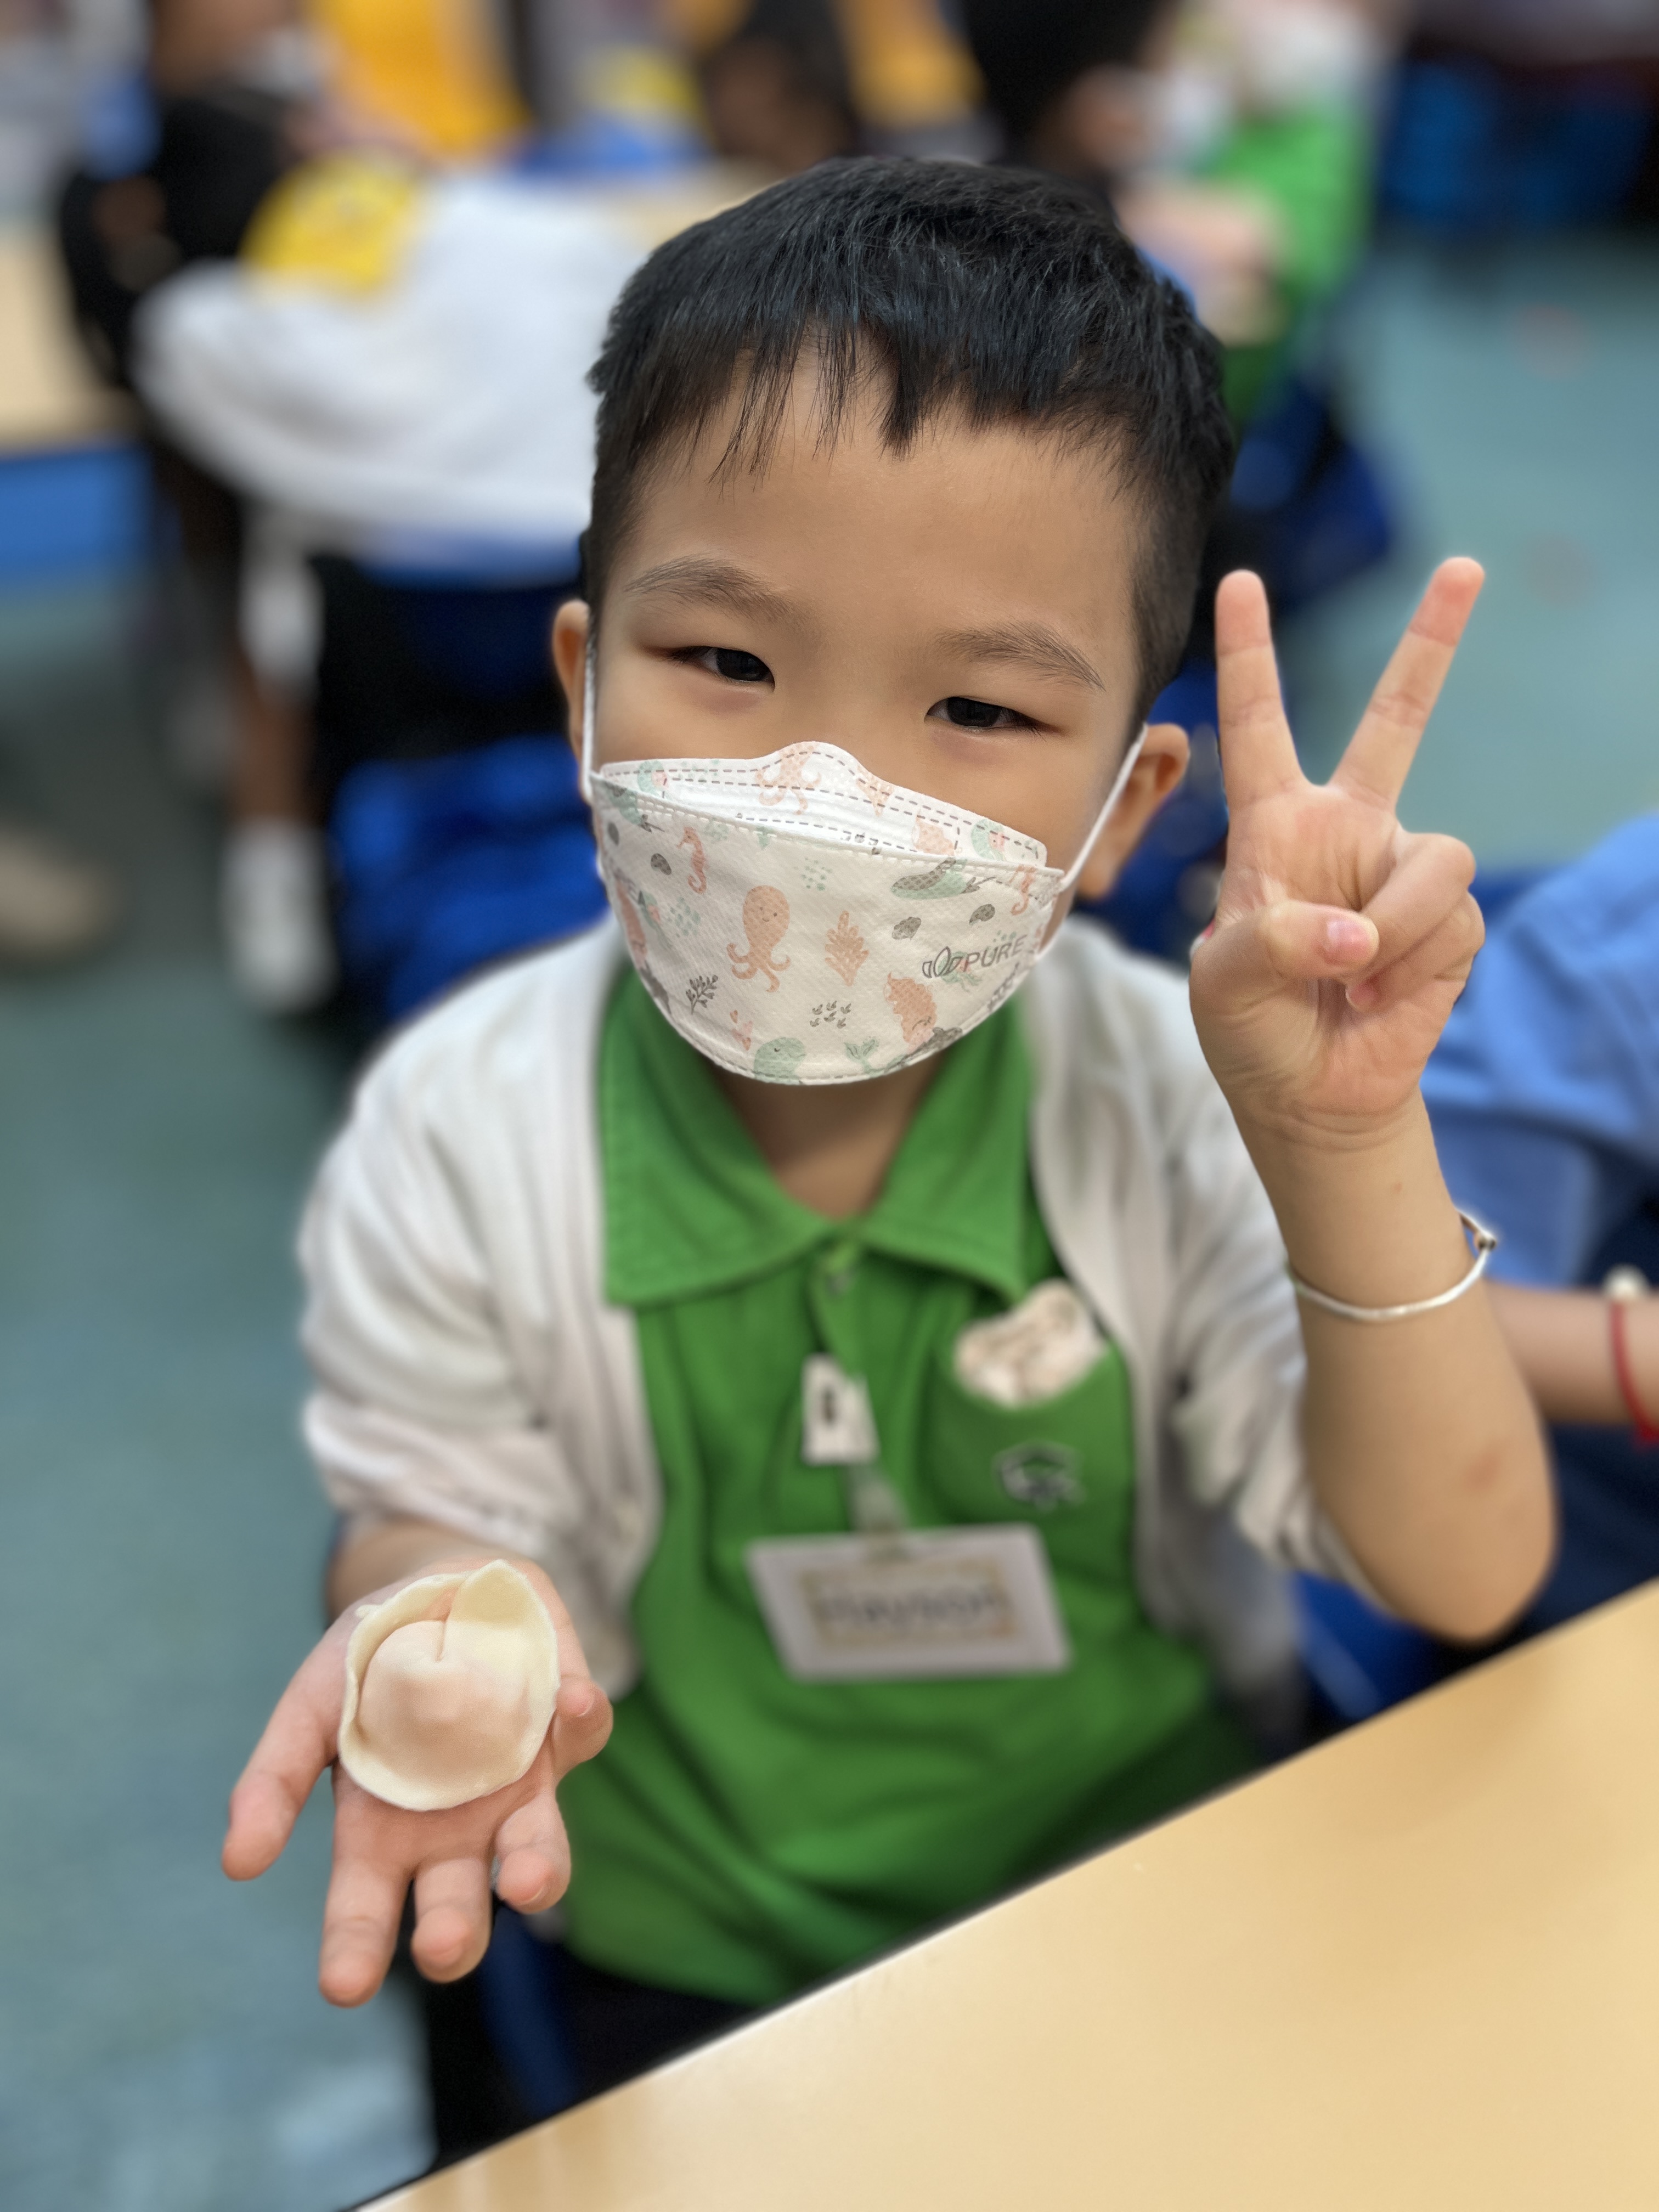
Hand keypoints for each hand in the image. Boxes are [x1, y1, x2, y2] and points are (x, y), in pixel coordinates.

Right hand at [222, 1560, 611, 2006]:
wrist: (435, 1586)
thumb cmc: (365, 1663)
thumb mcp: (310, 1708)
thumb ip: (276, 1779)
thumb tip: (238, 1863)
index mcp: (383, 1837)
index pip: (366, 1913)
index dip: (355, 1951)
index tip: (343, 1985)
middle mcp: (457, 1831)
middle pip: (460, 1907)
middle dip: (453, 1934)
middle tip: (440, 1944)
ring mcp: (519, 1787)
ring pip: (540, 1850)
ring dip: (537, 1868)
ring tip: (522, 1881)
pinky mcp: (566, 1727)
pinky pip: (584, 1733)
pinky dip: (582, 1720)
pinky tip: (572, 1704)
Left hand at [1190, 561, 1485, 1145]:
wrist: (1308, 1094)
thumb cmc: (1251, 1028)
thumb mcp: (1224, 982)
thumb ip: (1274, 942)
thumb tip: (1357, 933)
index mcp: (1272, 826)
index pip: (1256, 727)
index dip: (1247, 656)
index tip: (1238, 583)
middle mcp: (1345, 830)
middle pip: (1397, 720)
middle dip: (1432, 643)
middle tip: (1465, 566)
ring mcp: (1399, 871)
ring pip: (1434, 860)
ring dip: (1394, 927)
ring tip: (1352, 977)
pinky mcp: (1448, 920)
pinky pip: (1450, 919)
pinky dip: (1412, 965)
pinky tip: (1376, 997)